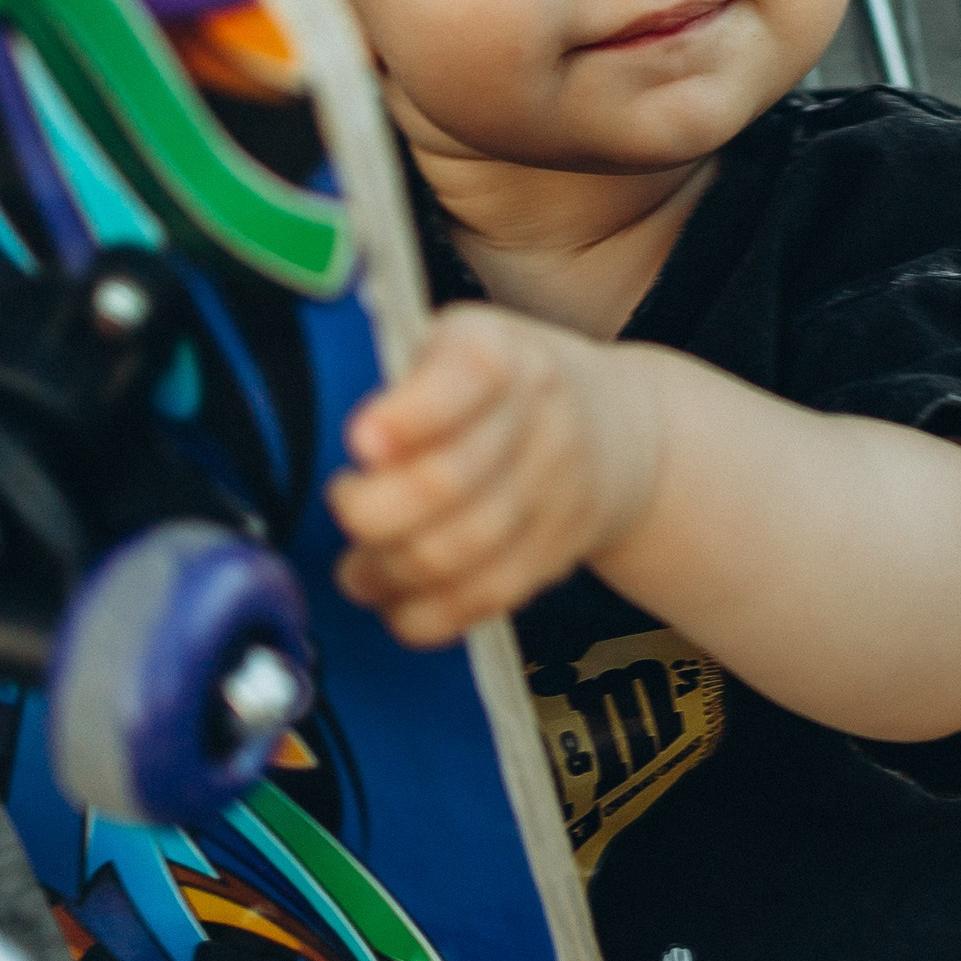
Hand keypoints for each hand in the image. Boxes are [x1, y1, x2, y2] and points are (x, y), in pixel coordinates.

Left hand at [327, 305, 664, 645]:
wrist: (614, 430)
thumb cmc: (500, 389)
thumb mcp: (456, 347)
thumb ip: (405, 384)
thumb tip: (361, 452)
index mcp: (504, 354)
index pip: (469, 376)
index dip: (411, 417)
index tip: (361, 442)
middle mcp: (540, 419)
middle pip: (448, 481)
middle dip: (372, 510)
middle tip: (346, 504)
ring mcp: (554, 492)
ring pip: (458, 551)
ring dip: (388, 568)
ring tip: (357, 566)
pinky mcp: (554, 554)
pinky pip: (483, 597)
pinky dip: (426, 613)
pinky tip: (394, 600)